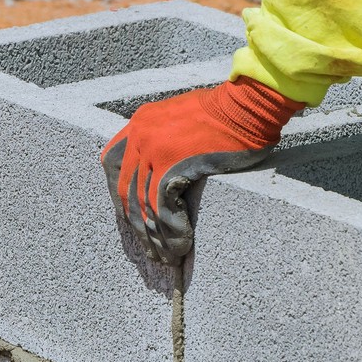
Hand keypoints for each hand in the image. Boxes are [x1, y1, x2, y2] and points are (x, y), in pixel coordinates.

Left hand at [99, 77, 305, 262]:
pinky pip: (164, 207)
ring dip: (156, 237)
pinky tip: (182, 246)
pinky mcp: (174, 165)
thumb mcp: (182, 117)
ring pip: (144, 205)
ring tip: (168, 257)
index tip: (134, 220)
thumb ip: (164, 139)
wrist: (246, 104)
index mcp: (139, 123)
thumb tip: (162, 174)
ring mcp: (154, 150)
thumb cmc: (226, 111)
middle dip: (138, 226)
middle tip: (151, 250)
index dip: (121, 198)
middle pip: (126, 191)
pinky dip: (172, 231)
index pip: (114, 166)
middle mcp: (140, 135)